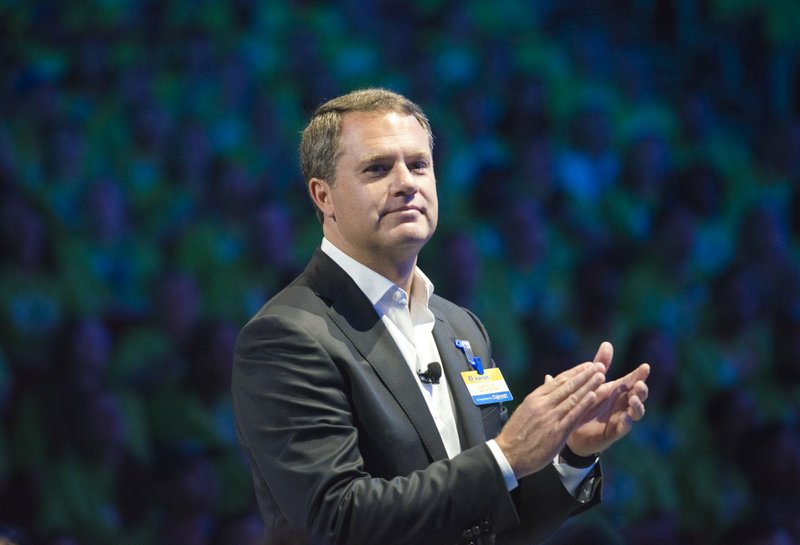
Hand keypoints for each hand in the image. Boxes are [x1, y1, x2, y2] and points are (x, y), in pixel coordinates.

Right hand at [495, 360, 605, 478]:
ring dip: (588, 386)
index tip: (587, 365)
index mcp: (535, 397)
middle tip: (599, 366)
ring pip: (572, 397)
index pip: (558, 380)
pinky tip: (593, 395)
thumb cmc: (516, 434)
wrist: (508, 454)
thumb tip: (548, 382)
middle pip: (568, 385)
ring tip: (601, 376)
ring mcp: (550, 417)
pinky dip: (584, 404)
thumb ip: (539, 397)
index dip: (575, 372)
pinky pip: (573, 415)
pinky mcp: (556, 431)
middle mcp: (543, 403)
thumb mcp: (525, 410)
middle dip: (585, 374)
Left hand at [560, 342, 649, 456]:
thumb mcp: (592, 381)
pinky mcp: (614, 432)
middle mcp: (623, 403)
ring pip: (636, 413)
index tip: (645, 366)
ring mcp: (620, 418)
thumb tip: (607, 343)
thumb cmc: (584, 401)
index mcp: (618, 390)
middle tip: (639, 385)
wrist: (570, 426)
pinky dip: (627, 424)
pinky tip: (625, 418)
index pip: (633, 380)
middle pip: (639, 396)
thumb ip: (600, 364)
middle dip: (642, 390)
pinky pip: (624, 429)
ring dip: (637, 406)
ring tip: (633, 400)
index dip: (640, 374)